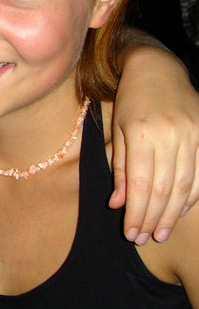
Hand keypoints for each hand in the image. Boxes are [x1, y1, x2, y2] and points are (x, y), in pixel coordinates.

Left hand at [111, 46, 198, 243]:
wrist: (156, 70)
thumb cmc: (130, 102)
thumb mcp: (118, 132)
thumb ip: (119, 169)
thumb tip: (118, 205)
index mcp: (141, 133)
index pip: (139, 184)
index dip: (136, 213)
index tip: (131, 233)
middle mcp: (169, 134)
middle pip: (163, 188)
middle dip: (153, 218)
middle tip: (146, 239)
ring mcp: (192, 133)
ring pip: (185, 184)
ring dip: (173, 213)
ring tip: (161, 232)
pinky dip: (193, 195)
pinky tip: (181, 211)